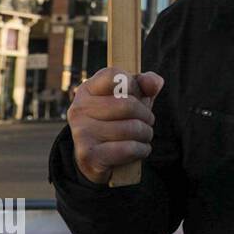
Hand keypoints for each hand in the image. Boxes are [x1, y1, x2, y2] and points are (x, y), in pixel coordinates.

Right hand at [67, 66, 163, 184]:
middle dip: (147, 116)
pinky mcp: (88, 155)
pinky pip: (129, 148)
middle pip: (128, 105)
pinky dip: (142, 150)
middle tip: (147, 122)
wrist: (99, 158)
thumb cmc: (120, 120)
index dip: (134, 85)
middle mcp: (79, 108)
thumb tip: (154, 83)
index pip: (114, 75)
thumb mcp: (134, 97)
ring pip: (131, 128)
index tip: (136, 96)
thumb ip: (146, 84)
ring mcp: (81, 132)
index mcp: (88, 89)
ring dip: (146, 134)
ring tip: (142, 137)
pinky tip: (138, 150)